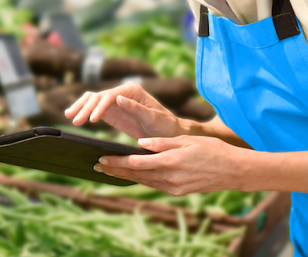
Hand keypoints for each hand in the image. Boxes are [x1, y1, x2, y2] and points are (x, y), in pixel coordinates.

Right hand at [65, 82, 187, 139]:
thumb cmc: (165, 125)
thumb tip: (118, 98)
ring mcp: (114, 101)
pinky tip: (73, 116)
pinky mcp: (110, 111)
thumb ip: (136, 108)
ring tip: (69, 117)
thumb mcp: (153, 118)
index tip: (93, 120)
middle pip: (97, 96)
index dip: (99, 106)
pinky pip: (92, 108)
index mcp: (131, 91)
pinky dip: (82, 111)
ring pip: (91, 100)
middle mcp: (121, 93)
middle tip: (75, 120)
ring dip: (80, 107)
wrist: (168, 133)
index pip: (109, 96)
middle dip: (85, 107)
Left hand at [96, 136, 247, 195]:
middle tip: (97, 165)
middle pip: (135, 174)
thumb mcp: (186, 140)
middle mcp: (170, 178)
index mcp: (170, 162)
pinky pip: (155, 185)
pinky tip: (131, 175)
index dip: (117, 161)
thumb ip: (161, 142)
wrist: (235, 170)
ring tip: (109, 170)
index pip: (136, 162)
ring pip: (143, 181)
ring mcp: (174, 187)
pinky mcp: (179, 192)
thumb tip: (139, 143)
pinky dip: (141, 179)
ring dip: (125, 176)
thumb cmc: (212, 149)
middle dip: (115, 170)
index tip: (102, 157)